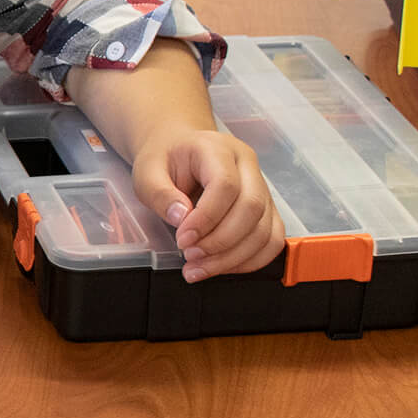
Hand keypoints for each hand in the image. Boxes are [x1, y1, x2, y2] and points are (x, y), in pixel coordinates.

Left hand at [130, 128, 284, 281]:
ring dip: (232, 257)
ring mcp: (261, 188)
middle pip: (251, 208)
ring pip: (264, 229)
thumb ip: (161, 194)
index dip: (206, 219)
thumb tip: (182, 218)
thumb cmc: (165, 160)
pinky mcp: (266, 210)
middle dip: (220, 242)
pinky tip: (222, 267)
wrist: (178, 151)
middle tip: (190, 256)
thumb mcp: (147, 173)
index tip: (183, 239)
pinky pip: (270, 240)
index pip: (225, 186)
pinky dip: (249, 260)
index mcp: (218, 149)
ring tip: (200, 267)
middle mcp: (247, 166)